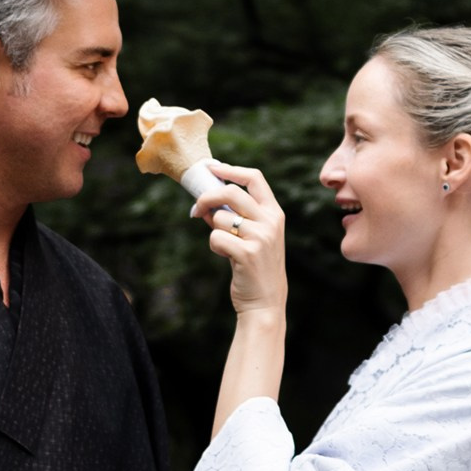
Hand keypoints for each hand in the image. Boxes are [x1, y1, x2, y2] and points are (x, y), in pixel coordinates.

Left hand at [195, 163, 286, 321]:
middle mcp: (271, 221)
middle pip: (232, 192)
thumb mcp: (251, 237)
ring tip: (225, 246)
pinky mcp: (247, 253)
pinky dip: (215, 246)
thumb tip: (206, 199)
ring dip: (214, 230)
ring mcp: (261, 237)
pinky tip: (226, 256)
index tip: (211, 168)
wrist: (264, 302)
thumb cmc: (254, 268)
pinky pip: (216, 237)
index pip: (254, 178)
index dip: (230, 170)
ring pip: (220, 217)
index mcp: (274, 213)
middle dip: (207, 197)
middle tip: (196, 208)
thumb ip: (234, 216)